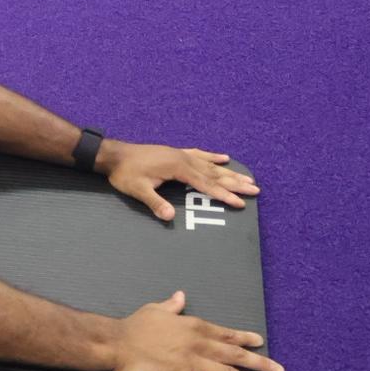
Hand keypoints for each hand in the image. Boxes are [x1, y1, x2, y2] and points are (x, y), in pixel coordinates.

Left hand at [101, 141, 258, 221]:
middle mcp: (183, 159)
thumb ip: (154, 203)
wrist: (114, 155)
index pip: (206, 185)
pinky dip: (213, 157)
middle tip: (255, 190)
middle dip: (235, 184)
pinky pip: (200, 154)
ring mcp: (180, 154)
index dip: (224, 195)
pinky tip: (224, 158)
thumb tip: (169, 218)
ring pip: (210, 165)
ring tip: (248, 177)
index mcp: (178, 168)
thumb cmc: (125, 174)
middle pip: (214, 174)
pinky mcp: (175, 152)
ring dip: (229, 172)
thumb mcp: (138, 190)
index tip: (240, 203)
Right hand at [111, 290, 282, 370]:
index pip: (226, 334)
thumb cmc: (135, 325)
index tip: (260, 342)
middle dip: (261, 363)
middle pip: (236, 354)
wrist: (119, 343)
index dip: (245, 338)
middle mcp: (199, 344)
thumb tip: (180, 296)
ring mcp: (192, 362)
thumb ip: (172, 306)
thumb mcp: (155, 310)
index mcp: (194, 326)